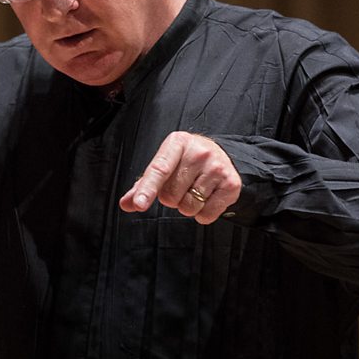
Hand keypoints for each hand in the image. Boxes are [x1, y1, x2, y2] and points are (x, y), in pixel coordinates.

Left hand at [120, 131, 240, 223]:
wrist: (220, 155)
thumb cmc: (185, 162)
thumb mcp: (164, 165)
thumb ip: (143, 185)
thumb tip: (126, 204)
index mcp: (177, 143)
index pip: (159, 169)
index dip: (148, 189)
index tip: (139, 204)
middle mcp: (200, 152)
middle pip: (171, 195)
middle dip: (171, 198)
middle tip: (181, 185)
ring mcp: (218, 167)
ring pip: (188, 207)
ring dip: (187, 206)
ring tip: (194, 189)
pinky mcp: (232, 184)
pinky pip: (206, 215)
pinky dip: (203, 214)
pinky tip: (207, 197)